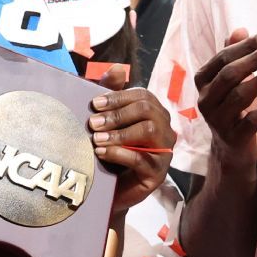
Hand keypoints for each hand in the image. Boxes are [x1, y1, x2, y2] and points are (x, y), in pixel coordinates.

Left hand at [88, 77, 175, 212]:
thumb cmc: (109, 149)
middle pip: (147, 110)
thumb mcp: (106, 120)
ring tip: (96, 138)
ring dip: (118, 133)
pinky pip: (141, 158)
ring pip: (147, 131)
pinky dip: (118, 153)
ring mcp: (164, 151)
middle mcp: (164, 129)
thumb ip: (110, 94)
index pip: (142, 96)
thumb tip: (117, 68)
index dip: (117, 97)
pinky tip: (100, 153)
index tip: (94, 104)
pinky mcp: (158, 173)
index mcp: (154, 113)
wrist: (108, 188)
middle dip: (117, 114)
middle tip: (92, 123)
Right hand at [195, 28, 256, 170]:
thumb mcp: (232, 81)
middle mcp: (206, 100)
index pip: (223, 58)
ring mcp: (218, 120)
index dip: (246, 46)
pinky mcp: (234, 137)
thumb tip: (240, 29)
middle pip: (230, 75)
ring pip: (239, 96)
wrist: (233, 149)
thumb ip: (233, 55)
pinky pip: (251, 121)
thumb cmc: (234, 107)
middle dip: (254, 59)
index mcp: (203, 81)